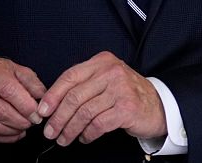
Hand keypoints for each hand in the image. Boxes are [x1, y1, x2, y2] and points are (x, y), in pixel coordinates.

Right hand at [0, 56, 46, 142]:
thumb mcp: (15, 70)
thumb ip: (31, 82)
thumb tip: (42, 98)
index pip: (7, 89)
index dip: (25, 105)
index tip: (37, 113)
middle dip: (20, 120)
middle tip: (33, 122)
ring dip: (13, 130)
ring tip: (24, 126)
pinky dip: (4, 137)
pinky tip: (14, 132)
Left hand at [38, 51, 165, 145]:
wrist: (159, 105)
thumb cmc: (127, 94)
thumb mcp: (106, 81)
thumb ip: (84, 86)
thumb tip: (52, 104)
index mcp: (102, 61)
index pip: (70, 76)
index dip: (52, 95)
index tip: (42, 111)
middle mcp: (111, 71)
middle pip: (74, 97)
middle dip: (58, 118)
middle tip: (50, 131)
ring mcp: (121, 89)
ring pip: (84, 112)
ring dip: (70, 129)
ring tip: (64, 139)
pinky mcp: (127, 108)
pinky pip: (98, 124)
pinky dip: (87, 134)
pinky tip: (84, 137)